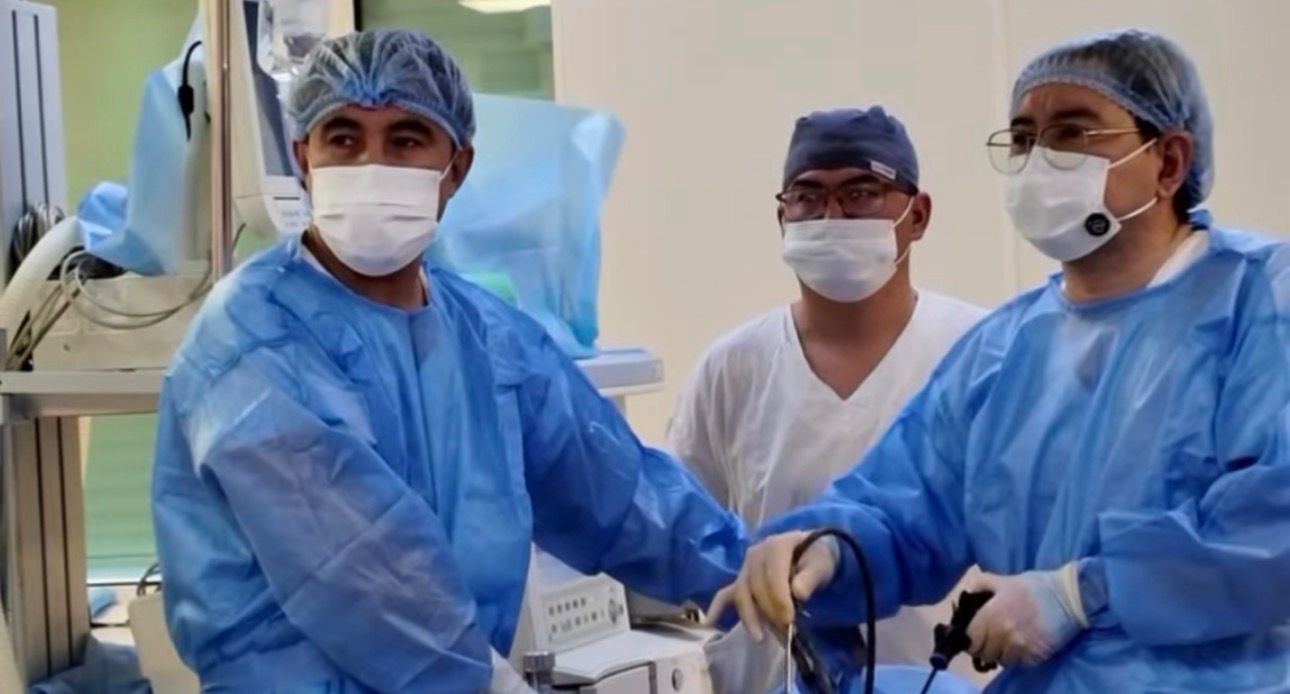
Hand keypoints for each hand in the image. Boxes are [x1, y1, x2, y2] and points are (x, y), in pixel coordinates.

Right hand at [703, 530, 838, 641]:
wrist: (810, 551)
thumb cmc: (816, 557)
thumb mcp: (821, 563)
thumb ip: (810, 576)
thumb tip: (798, 593)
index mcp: (776, 545)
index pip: (773, 574)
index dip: (779, 598)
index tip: (789, 619)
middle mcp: (756, 553)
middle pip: (755, 586)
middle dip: (768, 611)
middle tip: (784, 630)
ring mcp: (745, 567)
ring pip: (741, 593)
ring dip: (749, 616)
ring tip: (760, 637)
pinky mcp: (741, 579)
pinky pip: (725, 593)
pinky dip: (717, 608)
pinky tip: (708, 623)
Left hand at [965, 563, 1087, 666]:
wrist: (1070, 597)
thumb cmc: (1036, 586)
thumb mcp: (1006, 580)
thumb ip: (983, 584)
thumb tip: (968, 592)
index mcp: (992, 615)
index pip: (971, 640)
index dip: (970, 638)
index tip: (975, 635)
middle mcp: (1003, 634)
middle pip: (984, 653)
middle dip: (985, 647)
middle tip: (991, 640)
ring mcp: (1020, 647)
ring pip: (1001, 660)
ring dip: (1001, 654)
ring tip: (1008, 643)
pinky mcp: (1036, 656)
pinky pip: (1019, 663)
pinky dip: (1018, 657)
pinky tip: (1023, 645)